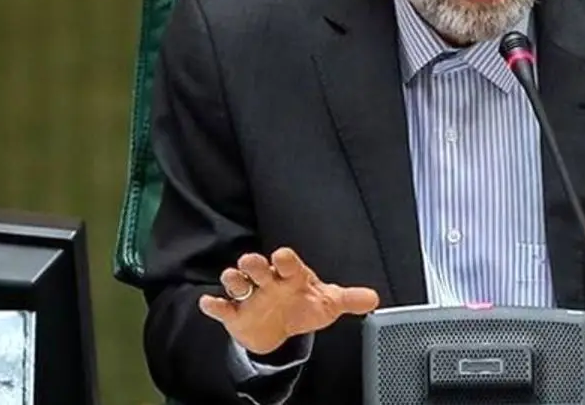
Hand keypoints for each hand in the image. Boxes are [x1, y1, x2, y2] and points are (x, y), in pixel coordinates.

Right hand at [198, 247, 379, 354]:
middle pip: (258, 267)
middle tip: (252, 262)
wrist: (281, 327)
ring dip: (233, 279)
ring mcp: (250, 296)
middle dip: (254, 264)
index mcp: (291, 276)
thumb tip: (374, 299)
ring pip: (237, 282)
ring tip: (233, 278)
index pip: (288, 263)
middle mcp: (268, 282)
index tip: (283, 257)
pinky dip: (214, 305)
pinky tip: (209, 303)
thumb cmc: (303, 305)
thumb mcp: (327, 303)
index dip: (285, 260)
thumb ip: (348, 300)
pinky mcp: (235, 314)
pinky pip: (222, 307)